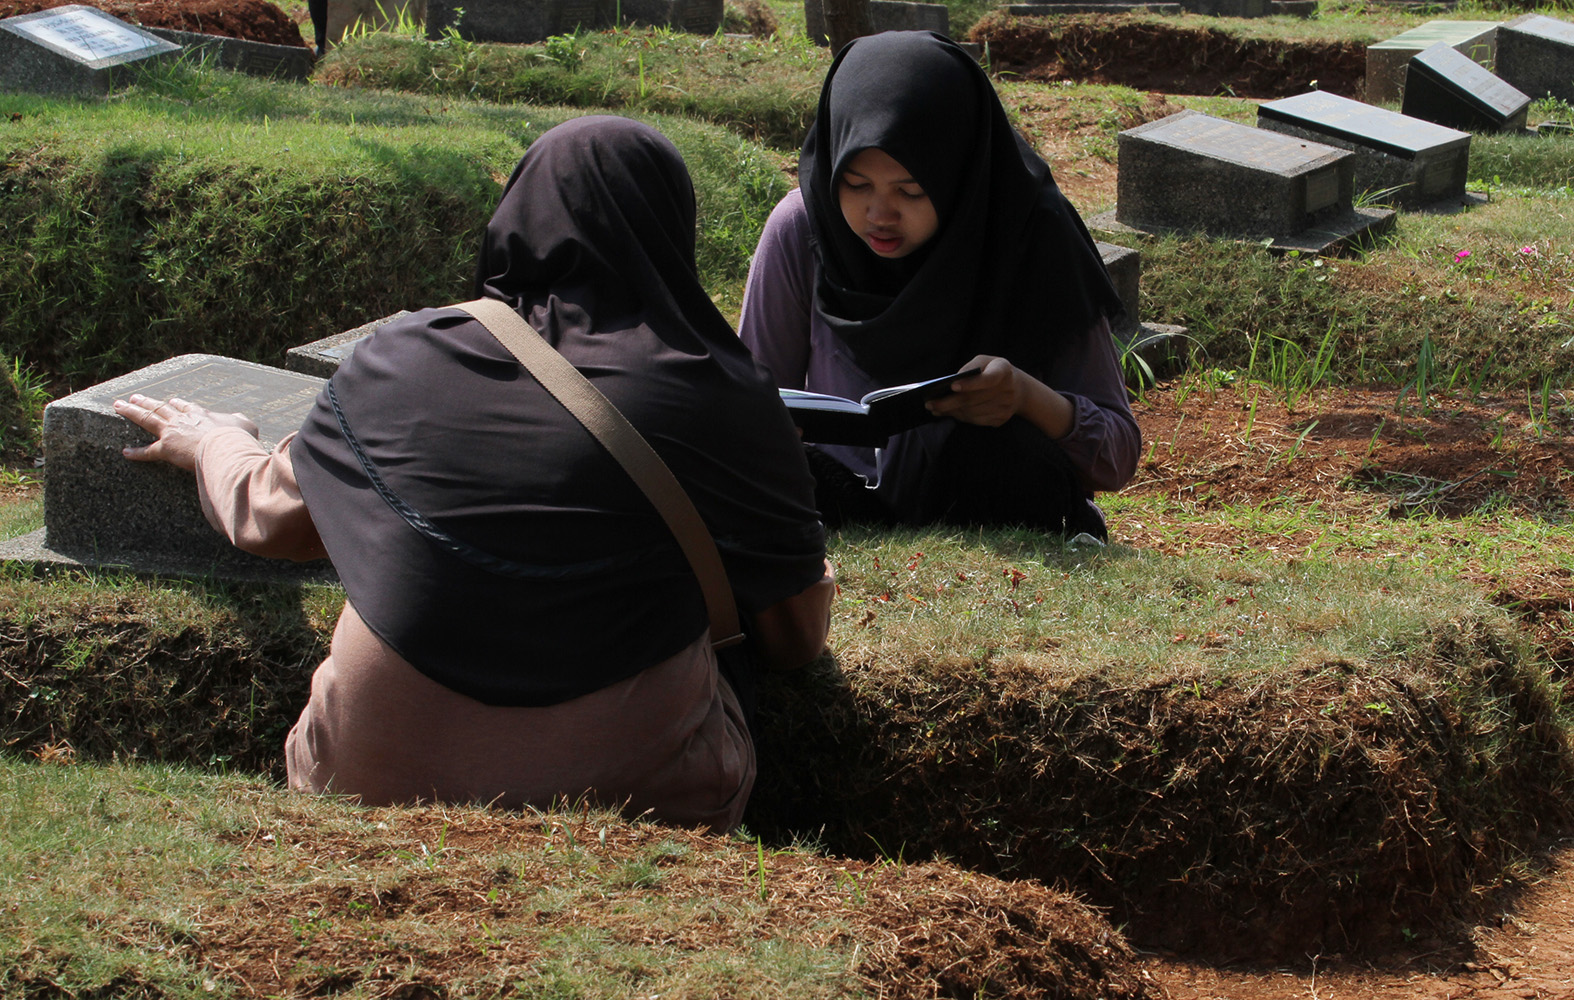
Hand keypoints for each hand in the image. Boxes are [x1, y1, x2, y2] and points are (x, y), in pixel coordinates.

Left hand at [113, 394, 258, 470]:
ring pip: (148, 419)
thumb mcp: (246, 425)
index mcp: (201, 414)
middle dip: (147, 402)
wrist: (224, 446)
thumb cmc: (236, 438)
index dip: (176, 404)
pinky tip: (126, 452)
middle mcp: (183, 419)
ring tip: (120, 406)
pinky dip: (136, 453)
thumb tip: (239, 420)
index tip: (171, 401)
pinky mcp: (166, 448)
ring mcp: (172, 432)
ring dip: (132, 412)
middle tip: (134, 397)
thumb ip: (240, 420)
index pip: (184, 406)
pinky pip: (148, 451)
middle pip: (161, 407)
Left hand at [926, 355, 1020, 426]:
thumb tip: (952, 382)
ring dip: (951, 411)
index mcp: (1003, 371)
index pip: (988, 379)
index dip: (970, 384)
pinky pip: (976, 421)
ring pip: (972, 412)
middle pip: (974, 399)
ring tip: (935, 408)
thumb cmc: (993, 371)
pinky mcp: (1001, 419)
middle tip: (929, 404)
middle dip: (949, 402)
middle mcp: (1007, 390)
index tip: (952, 386)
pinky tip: (948, 413)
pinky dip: (960, 417)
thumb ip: (970, 368)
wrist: (1018, 389)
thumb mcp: (985, 361)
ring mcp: (1005, 407)